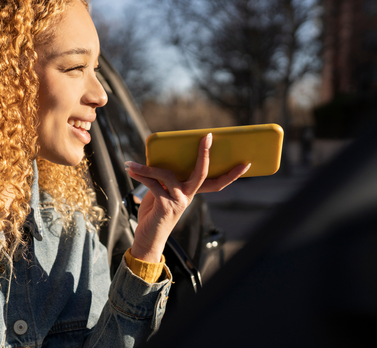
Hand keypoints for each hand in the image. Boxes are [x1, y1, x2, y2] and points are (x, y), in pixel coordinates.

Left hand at [125, 133, 250, 262]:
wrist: (147, 240)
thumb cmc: (154, 215)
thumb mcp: (161, 194)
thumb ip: (163, 179)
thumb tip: (156, 159)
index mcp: (190, 193)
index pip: (215, 182)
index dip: (230, 174)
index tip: (245, 163)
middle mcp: (188, 196)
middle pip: (202, 173)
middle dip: (205, 154)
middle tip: (208, 137)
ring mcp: (179, 201)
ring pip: (167, 174)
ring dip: (148, 168)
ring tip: (131, 165)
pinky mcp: (166, 205)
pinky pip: (153, 184)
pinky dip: (141, 176)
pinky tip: (131, 171)